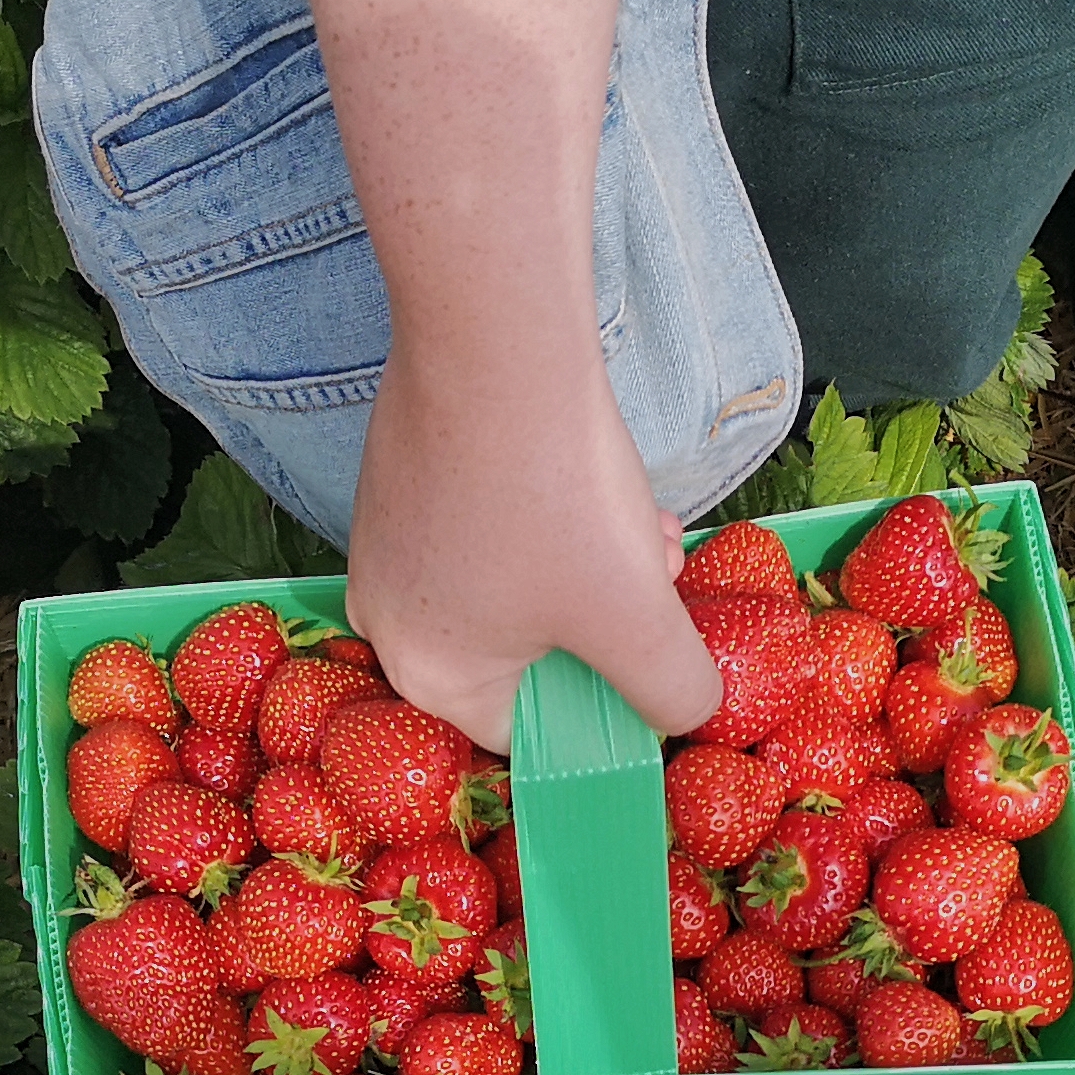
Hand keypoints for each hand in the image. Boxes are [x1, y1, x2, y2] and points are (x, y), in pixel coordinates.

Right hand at [345, 338, 720, 754]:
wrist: (497, 339)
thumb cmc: (557, 496)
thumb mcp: (639, 619)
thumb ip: (674, 691)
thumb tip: (688, 710)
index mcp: (427, 676)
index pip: (525, 735)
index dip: (602, 708)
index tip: (652, 668)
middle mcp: (386, 618)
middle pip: (525, 657)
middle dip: (610, 625)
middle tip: (660, 584)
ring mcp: (390, 542)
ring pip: (519, 587)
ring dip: (597, 568)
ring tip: (647, 529)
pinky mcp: (404, 480)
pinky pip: (493, 529)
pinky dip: (555, 519)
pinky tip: (607, 484)